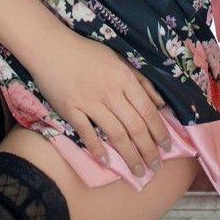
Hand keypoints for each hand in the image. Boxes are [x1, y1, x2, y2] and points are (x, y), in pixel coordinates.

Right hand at [34, 33, 172, 177]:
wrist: (51, 48)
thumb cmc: (87, 53)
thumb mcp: (119, 59)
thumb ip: (140, 81)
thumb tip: (160, 103)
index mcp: (124, 78)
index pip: (148, 110)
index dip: (159, 131)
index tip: (168, 147)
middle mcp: (110, 92)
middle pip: (134, 126)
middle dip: (148, 149)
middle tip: (155, 167)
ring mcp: (90, 102)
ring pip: (115, 133)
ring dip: (129, 155)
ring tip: (138, 171)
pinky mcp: (71, 109)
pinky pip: (87, 133)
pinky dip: (97, 149)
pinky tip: (106, 162)